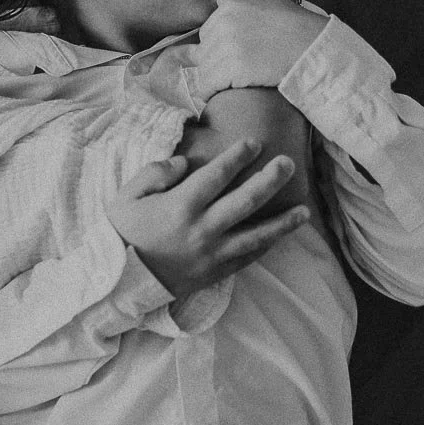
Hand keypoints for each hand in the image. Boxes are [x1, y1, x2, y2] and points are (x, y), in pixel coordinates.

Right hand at [107, 139, 309, 299]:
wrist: (120, 281)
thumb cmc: (122, 233)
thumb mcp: (126, 196)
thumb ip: (155, 173)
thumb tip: (186, 162)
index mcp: (180, 205)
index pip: (217, 175)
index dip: (238, 156)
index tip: (253, 143)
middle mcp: (202, 228)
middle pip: (246, 200)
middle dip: (270, 179)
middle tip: (288, 163)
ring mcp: (212, 253)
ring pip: (257, 234)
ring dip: (282, 222)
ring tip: (303, 211)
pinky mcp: (215, 271)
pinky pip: (248, 257)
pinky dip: (266, 246)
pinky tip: (280, 237)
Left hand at [194, 0, 327, 97]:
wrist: (319, 52)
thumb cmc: (300, 30)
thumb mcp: (274, 5)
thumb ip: (244, 1)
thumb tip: (219, 1)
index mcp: (231, 8)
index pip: (206, 33)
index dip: (219, 49)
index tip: (235, 58)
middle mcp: (224, 24)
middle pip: (203, 53)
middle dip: (215, 65)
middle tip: (236, 74)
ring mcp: (227, 46)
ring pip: (203, 71)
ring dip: (215, 81)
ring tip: (235, 84)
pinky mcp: (231, 69)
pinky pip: (207, 86)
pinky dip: (213, 93)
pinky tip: (227, 93)